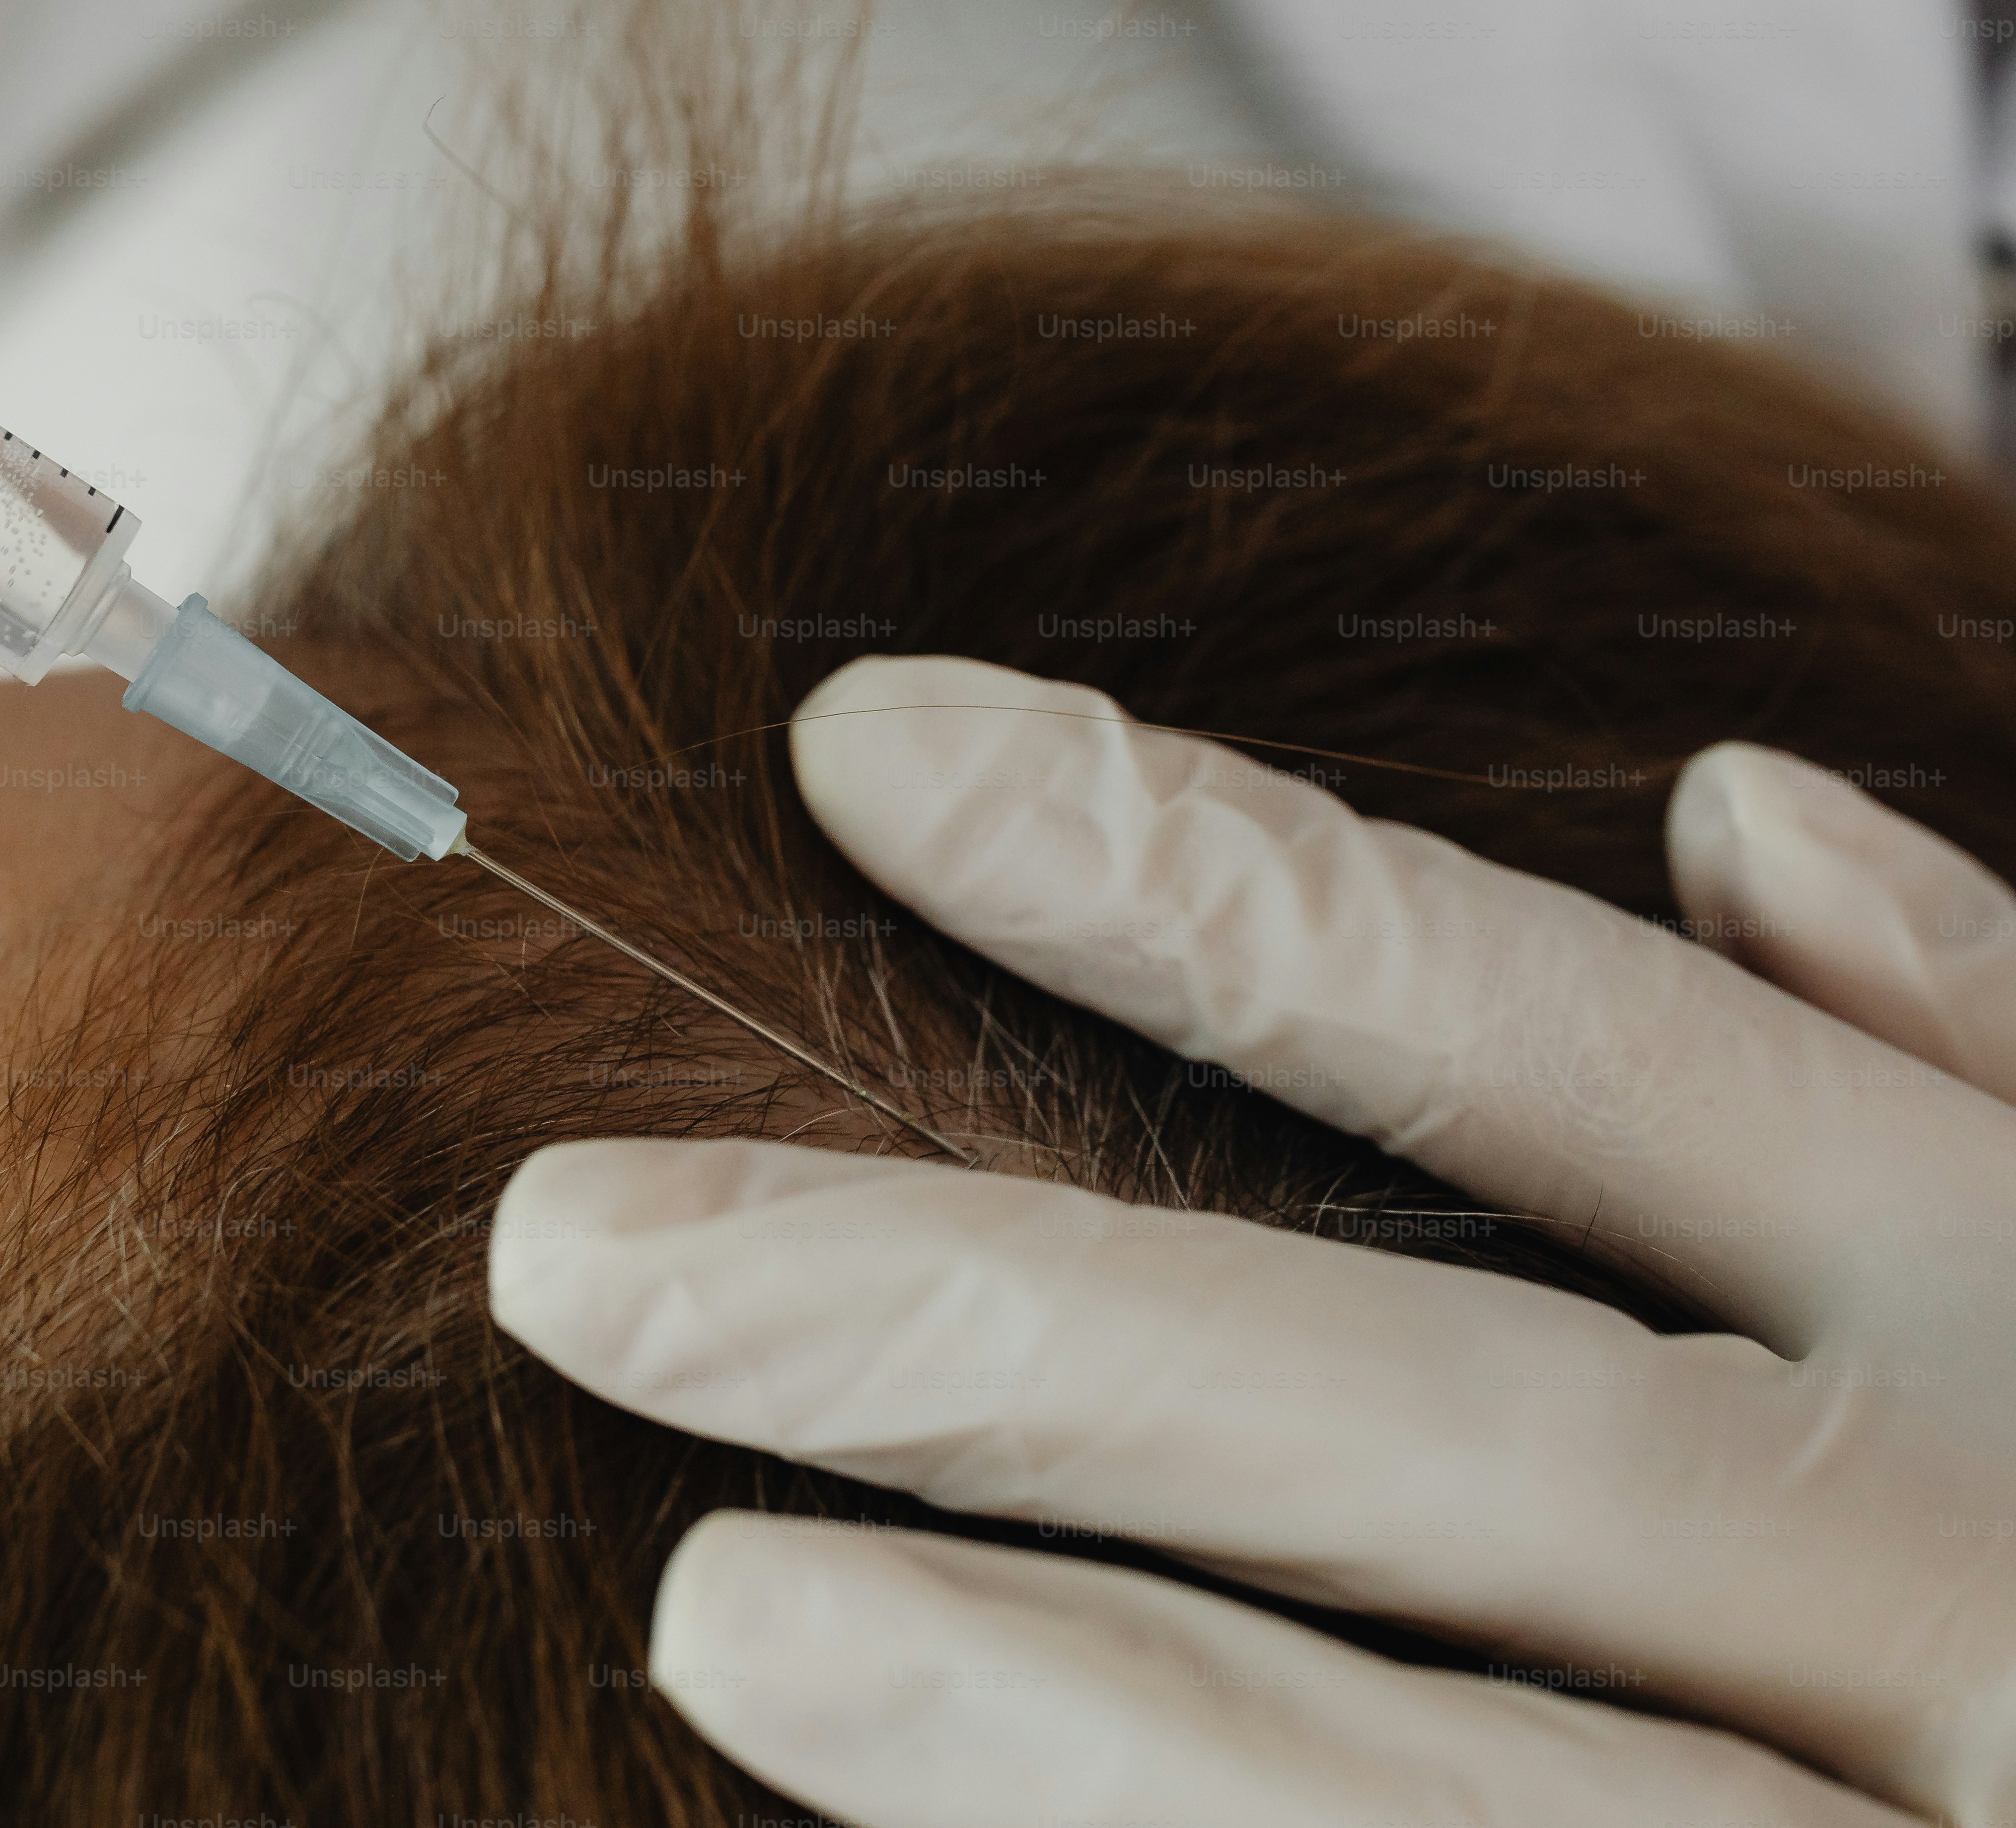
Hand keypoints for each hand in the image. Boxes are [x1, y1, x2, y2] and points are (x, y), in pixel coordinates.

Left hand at [489, 653, 2015, 1826]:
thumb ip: (1998, 1063)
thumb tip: (1739, 816)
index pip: (1537, 1025)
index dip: (1185, 865)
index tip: (859, 745)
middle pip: (1431, 1404)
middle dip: (996, 1318)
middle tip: (589, 1252)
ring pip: (1461, 1781)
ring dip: (1073, 1702)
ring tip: (715, 1609)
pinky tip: (941, 1820)